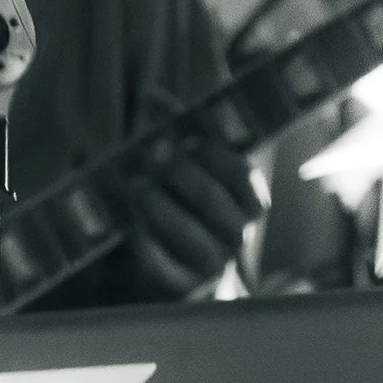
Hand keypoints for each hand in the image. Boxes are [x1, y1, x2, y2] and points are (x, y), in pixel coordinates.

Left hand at [124, 123, 259, 300]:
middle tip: (151, 153)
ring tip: (135, 184)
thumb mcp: (196, 179)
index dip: (213, 154)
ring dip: (157, 203)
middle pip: (211, 199)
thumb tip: (154, 94)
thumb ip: (181, 137)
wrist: (190, 284)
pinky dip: (144, 238)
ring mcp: (211, 265)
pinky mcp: (182, 288)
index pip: (242, 174)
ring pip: (185, 231)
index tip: (188, 140)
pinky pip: (159, 261)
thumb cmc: (193, 218)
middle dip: (178, 173)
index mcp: (249, 206)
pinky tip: (132, 222)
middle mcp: (237, 237)